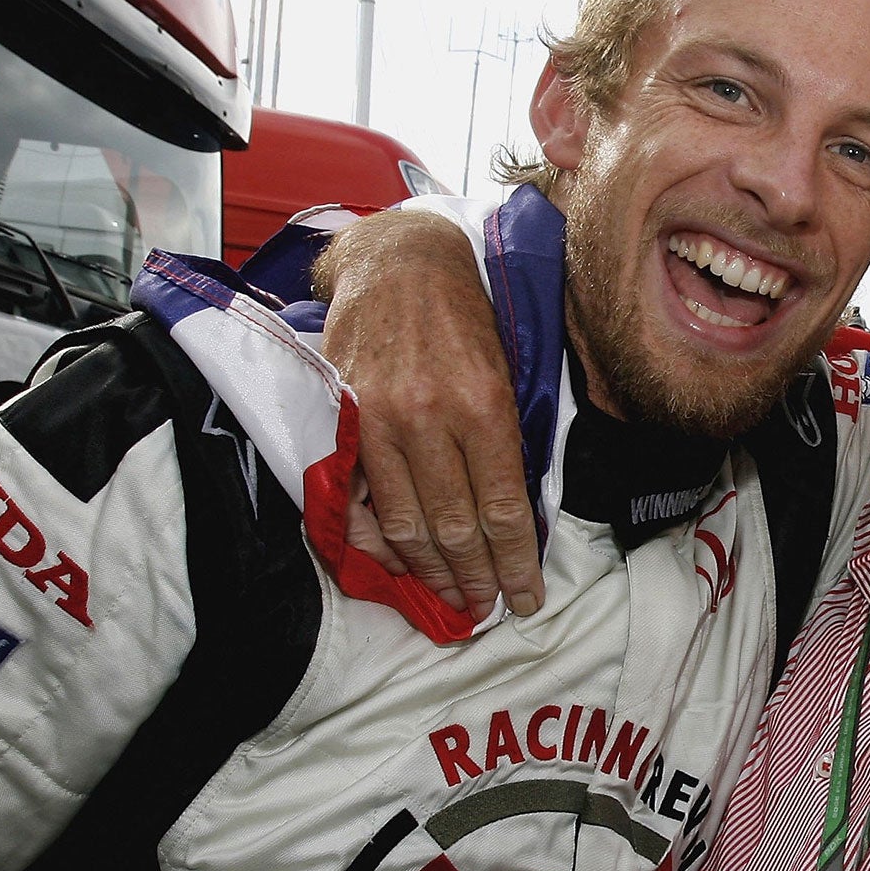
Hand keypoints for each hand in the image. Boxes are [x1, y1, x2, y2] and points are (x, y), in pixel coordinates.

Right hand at [319, 210, 540, 616]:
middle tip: (488, 608)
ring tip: (451, 600)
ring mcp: (378, 420)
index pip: (503, 509)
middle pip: (455, 526)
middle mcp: (429, 416)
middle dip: (476, 578)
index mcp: (483, 404)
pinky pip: (358, 500)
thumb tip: (512, 520)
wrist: (398, 261)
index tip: (526, 598)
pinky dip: (378, 542)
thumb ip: (505, 442)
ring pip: (405, 522)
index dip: (516, 564)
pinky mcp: (343, 419)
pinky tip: (400, 566)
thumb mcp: (506, 370)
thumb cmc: (464, 316)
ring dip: (431, 572)